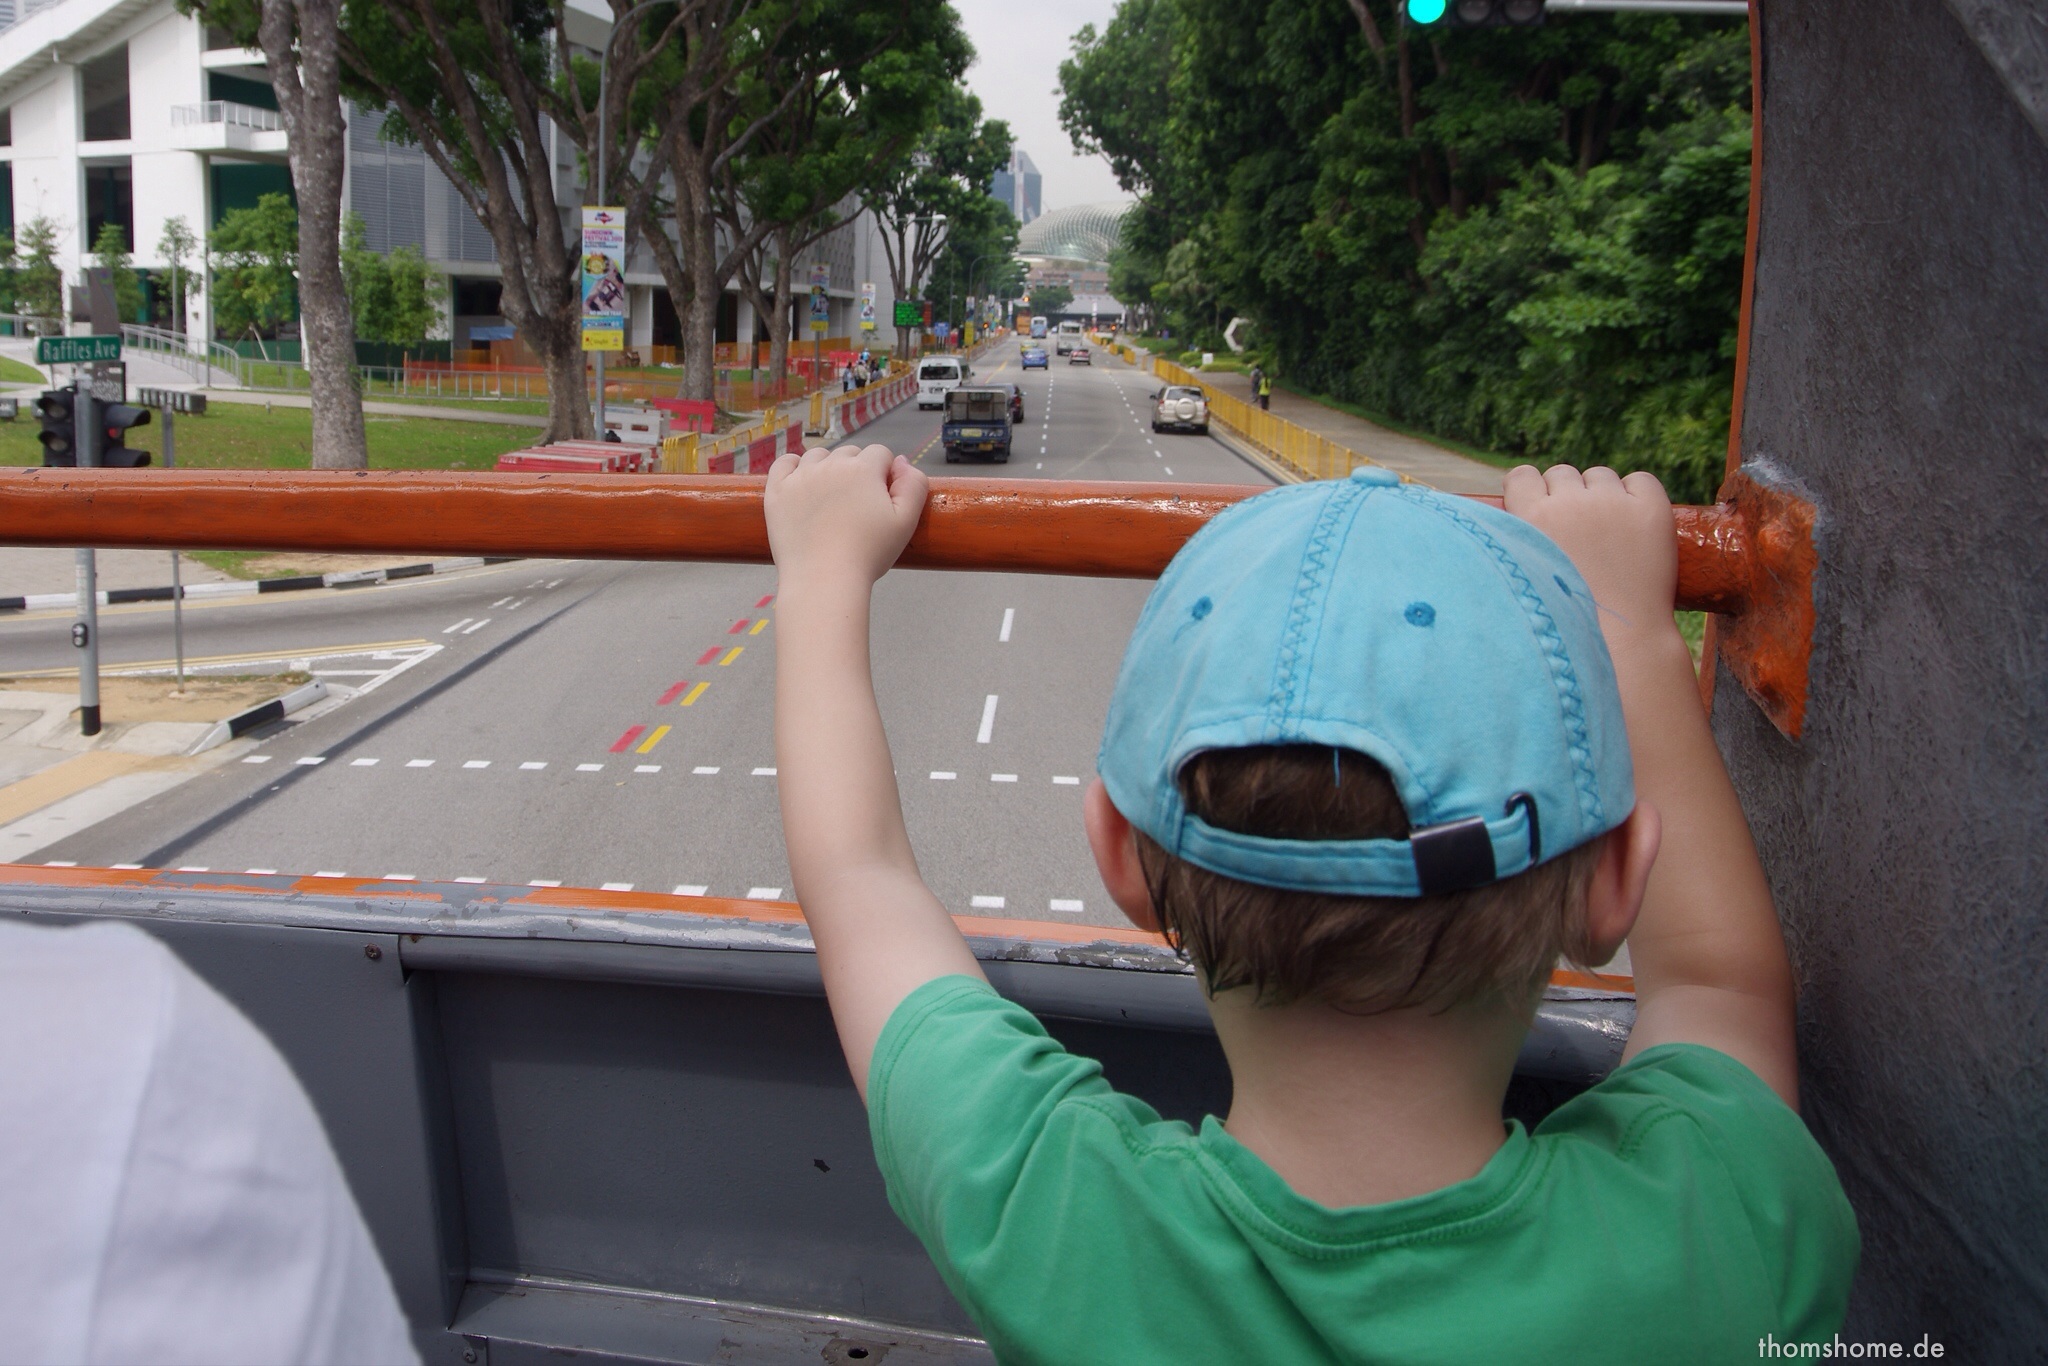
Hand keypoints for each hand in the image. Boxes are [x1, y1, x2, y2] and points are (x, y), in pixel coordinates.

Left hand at [765, 444, 927, 587]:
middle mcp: (830, 464)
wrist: (823, 580)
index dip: (885, 474)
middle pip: (849, 453)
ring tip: (830, 499)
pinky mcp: (777, 492)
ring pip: (818, 456)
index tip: (882, 499)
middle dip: (858, 471)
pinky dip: (793, 467)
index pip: (880, 453)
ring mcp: (799, 476)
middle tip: (857, 505)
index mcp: (863, 468)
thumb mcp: (906, 522)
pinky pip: (784, 463)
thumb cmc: (868, 554)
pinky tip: (801, 483)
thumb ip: (913, 485)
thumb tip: (901, 461)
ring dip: (827, 468)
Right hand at [1503, 464, 1676, 646]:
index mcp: (1531, 516)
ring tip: (1606, 537)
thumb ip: (1512, 545)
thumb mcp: (1522, 576)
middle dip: (1566, 497)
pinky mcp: (1652, 509)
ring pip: (1599, 476)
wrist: (1622, 645)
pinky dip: (1638, 496)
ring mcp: (1614, 503)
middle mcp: (1570, 501)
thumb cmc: (1563, 622)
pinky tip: (1635, 527)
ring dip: (1600, 496)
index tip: (1539, 514)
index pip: (1522, 475)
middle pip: (1561, 474)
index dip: (1530, 492)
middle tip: (1575, 537)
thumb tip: (1503, 523)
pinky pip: (1640, 481)